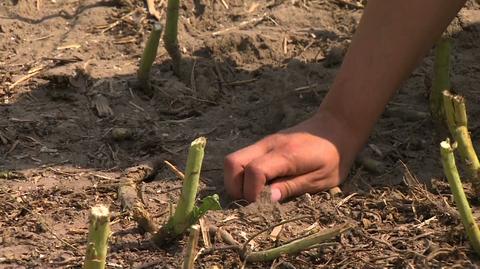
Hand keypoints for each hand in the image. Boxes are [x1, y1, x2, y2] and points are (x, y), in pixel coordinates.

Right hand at [223, 111, 356, 201]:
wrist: (336, 127)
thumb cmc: (333, 156)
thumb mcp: (321, 178)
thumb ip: (292, 187)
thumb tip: (268, 200)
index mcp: (285, 154)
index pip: (254, 171)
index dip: (252, 192)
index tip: (262, 205)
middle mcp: (268, 145)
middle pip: (232, 162)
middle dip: (235, 187)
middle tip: (251, 201)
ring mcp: (263, 143)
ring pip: (232, 160)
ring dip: (236, 181)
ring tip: (254, 194)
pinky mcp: (262, 145)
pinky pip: (242, 159)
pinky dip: (242, 174)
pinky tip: (260, 184)